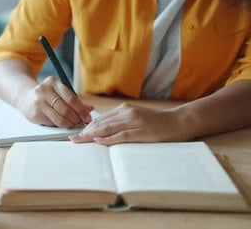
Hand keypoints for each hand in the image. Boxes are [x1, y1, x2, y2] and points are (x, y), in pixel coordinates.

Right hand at [16, 76, 93, 127]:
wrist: (25, 97)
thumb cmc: (47, 95)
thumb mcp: (60, 92)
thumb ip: (75, 100)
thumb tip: (90, 109)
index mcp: (53, 82)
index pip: (71, 98)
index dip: (81, 110)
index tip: (87, 116)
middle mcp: (44, 90)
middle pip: (66, 109)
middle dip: (76, 118)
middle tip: (81, 122)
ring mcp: (38, 102)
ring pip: (59, 118)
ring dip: (70, 123)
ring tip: (74, 123)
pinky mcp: (35, 113)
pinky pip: (52, 122)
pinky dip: (61, 125)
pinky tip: (64, 123)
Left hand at [69, 103, 193, 145]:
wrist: (178, 121)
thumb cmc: (156, 122)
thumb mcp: (135, 117)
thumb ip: (120, 121)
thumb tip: (101, 131)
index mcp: (124, 108)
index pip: (101, 119)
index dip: (87, 127)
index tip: (76, 133)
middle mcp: (127, 112)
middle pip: (101, 123)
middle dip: (85, 132)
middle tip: (72, 139)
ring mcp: (134, 121)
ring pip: (108, 128)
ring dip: (92, 136)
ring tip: (80, 141)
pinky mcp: (141, 131)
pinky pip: (121, 135)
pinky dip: (109, 139)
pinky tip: (99, 142)